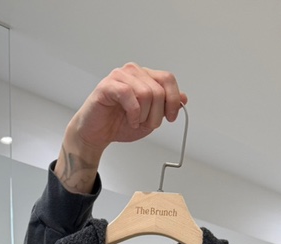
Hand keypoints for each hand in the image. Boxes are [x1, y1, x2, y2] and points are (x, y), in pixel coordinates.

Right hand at [55, 63, 186, 193]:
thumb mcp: (150, 118)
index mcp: (145, 77)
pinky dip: (133, 113)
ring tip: (136, 122)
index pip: (168, 79)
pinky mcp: (108, 85)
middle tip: (147, 124)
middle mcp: (133, 72)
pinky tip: (130, 120)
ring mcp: (120, 76)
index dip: (173, 100)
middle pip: (159, 90)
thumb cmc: (119, 124)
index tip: (171, 117)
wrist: (97, 134)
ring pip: (146, 93)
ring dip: (144, 116)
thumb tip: (184, 98)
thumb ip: (166, 107)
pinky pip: (129, 96)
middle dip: (157, 114)